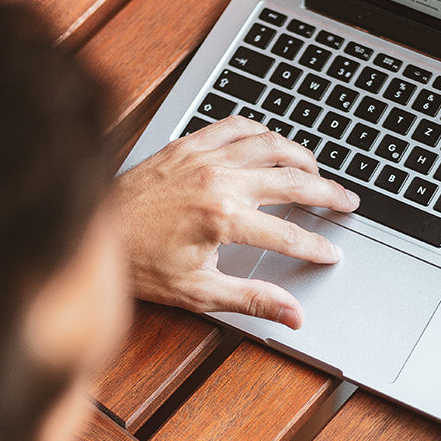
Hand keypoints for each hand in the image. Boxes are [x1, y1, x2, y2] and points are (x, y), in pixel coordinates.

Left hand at [114, 115, 358, 327]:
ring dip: (301, 155)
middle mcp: (218, 180)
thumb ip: (253, 299)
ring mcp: (203, 157)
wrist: (93, 231)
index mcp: (223, 218)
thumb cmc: (138, 264)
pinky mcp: (187, 144)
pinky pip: (235, 125)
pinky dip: (260, 132)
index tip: (332, 252)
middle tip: (347, 201)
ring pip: (271, 144)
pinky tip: (269, 142)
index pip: (288, 233)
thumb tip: (292, 315)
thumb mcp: (199, 292)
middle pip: (293, 180)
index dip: (316, 245)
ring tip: (317, 170)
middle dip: (327, 193)